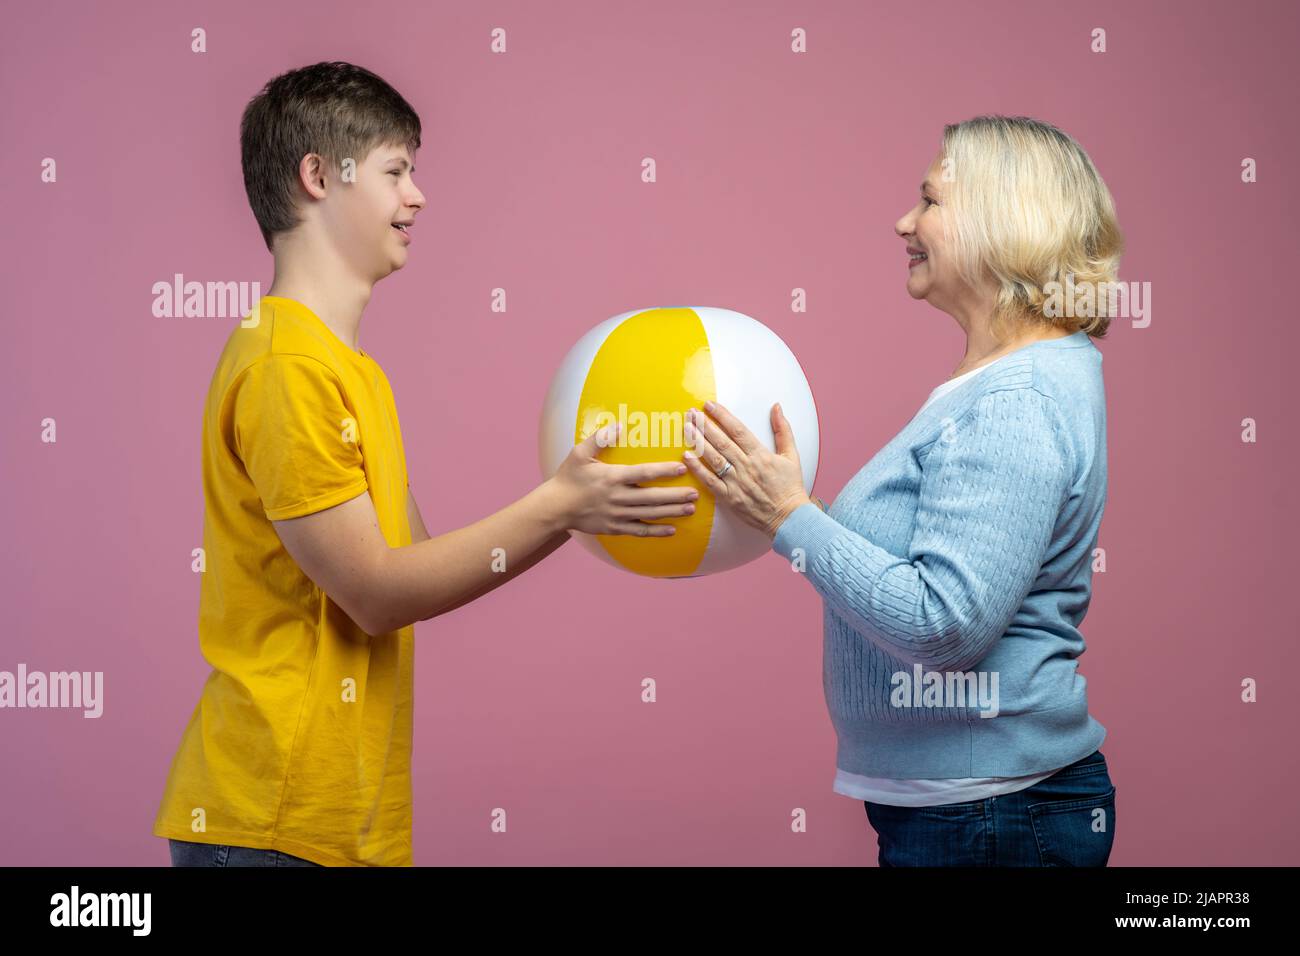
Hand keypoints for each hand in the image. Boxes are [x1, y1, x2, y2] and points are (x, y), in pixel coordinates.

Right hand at [548, 422, 699, 536]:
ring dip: (671, 512)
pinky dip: (656, 531)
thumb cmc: (568, 478)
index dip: (664, 470)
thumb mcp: (579, 453)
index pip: (643, 473)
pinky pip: (639, 531)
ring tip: (690, 509)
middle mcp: (617, 497)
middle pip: (652, 497)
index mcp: (612, 478)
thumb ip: (600, 438)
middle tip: (695, 493)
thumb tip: (619, 424)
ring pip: (650, 514)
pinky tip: (672, 529)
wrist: (555, 507)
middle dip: (675, 495)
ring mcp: (617, 515)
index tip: (682, 467)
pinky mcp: (615, 528)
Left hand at [682, 401, 811, 539]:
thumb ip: (783, 430)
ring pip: (714, 458)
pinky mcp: (729, 498)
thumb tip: (777, 407)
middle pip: (722, 441)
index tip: (709, 405)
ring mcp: (737, 483)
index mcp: (761, 455)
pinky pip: (710, 481)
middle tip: (692, 412)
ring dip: (699, 442)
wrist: (789, 517)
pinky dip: (697, 469)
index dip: (722, 416)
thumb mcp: (792, 455)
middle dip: (705, 425)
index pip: (738, 430)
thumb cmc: (790, 487)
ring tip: (687, 428)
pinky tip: (686, 456)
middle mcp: (747, 466)